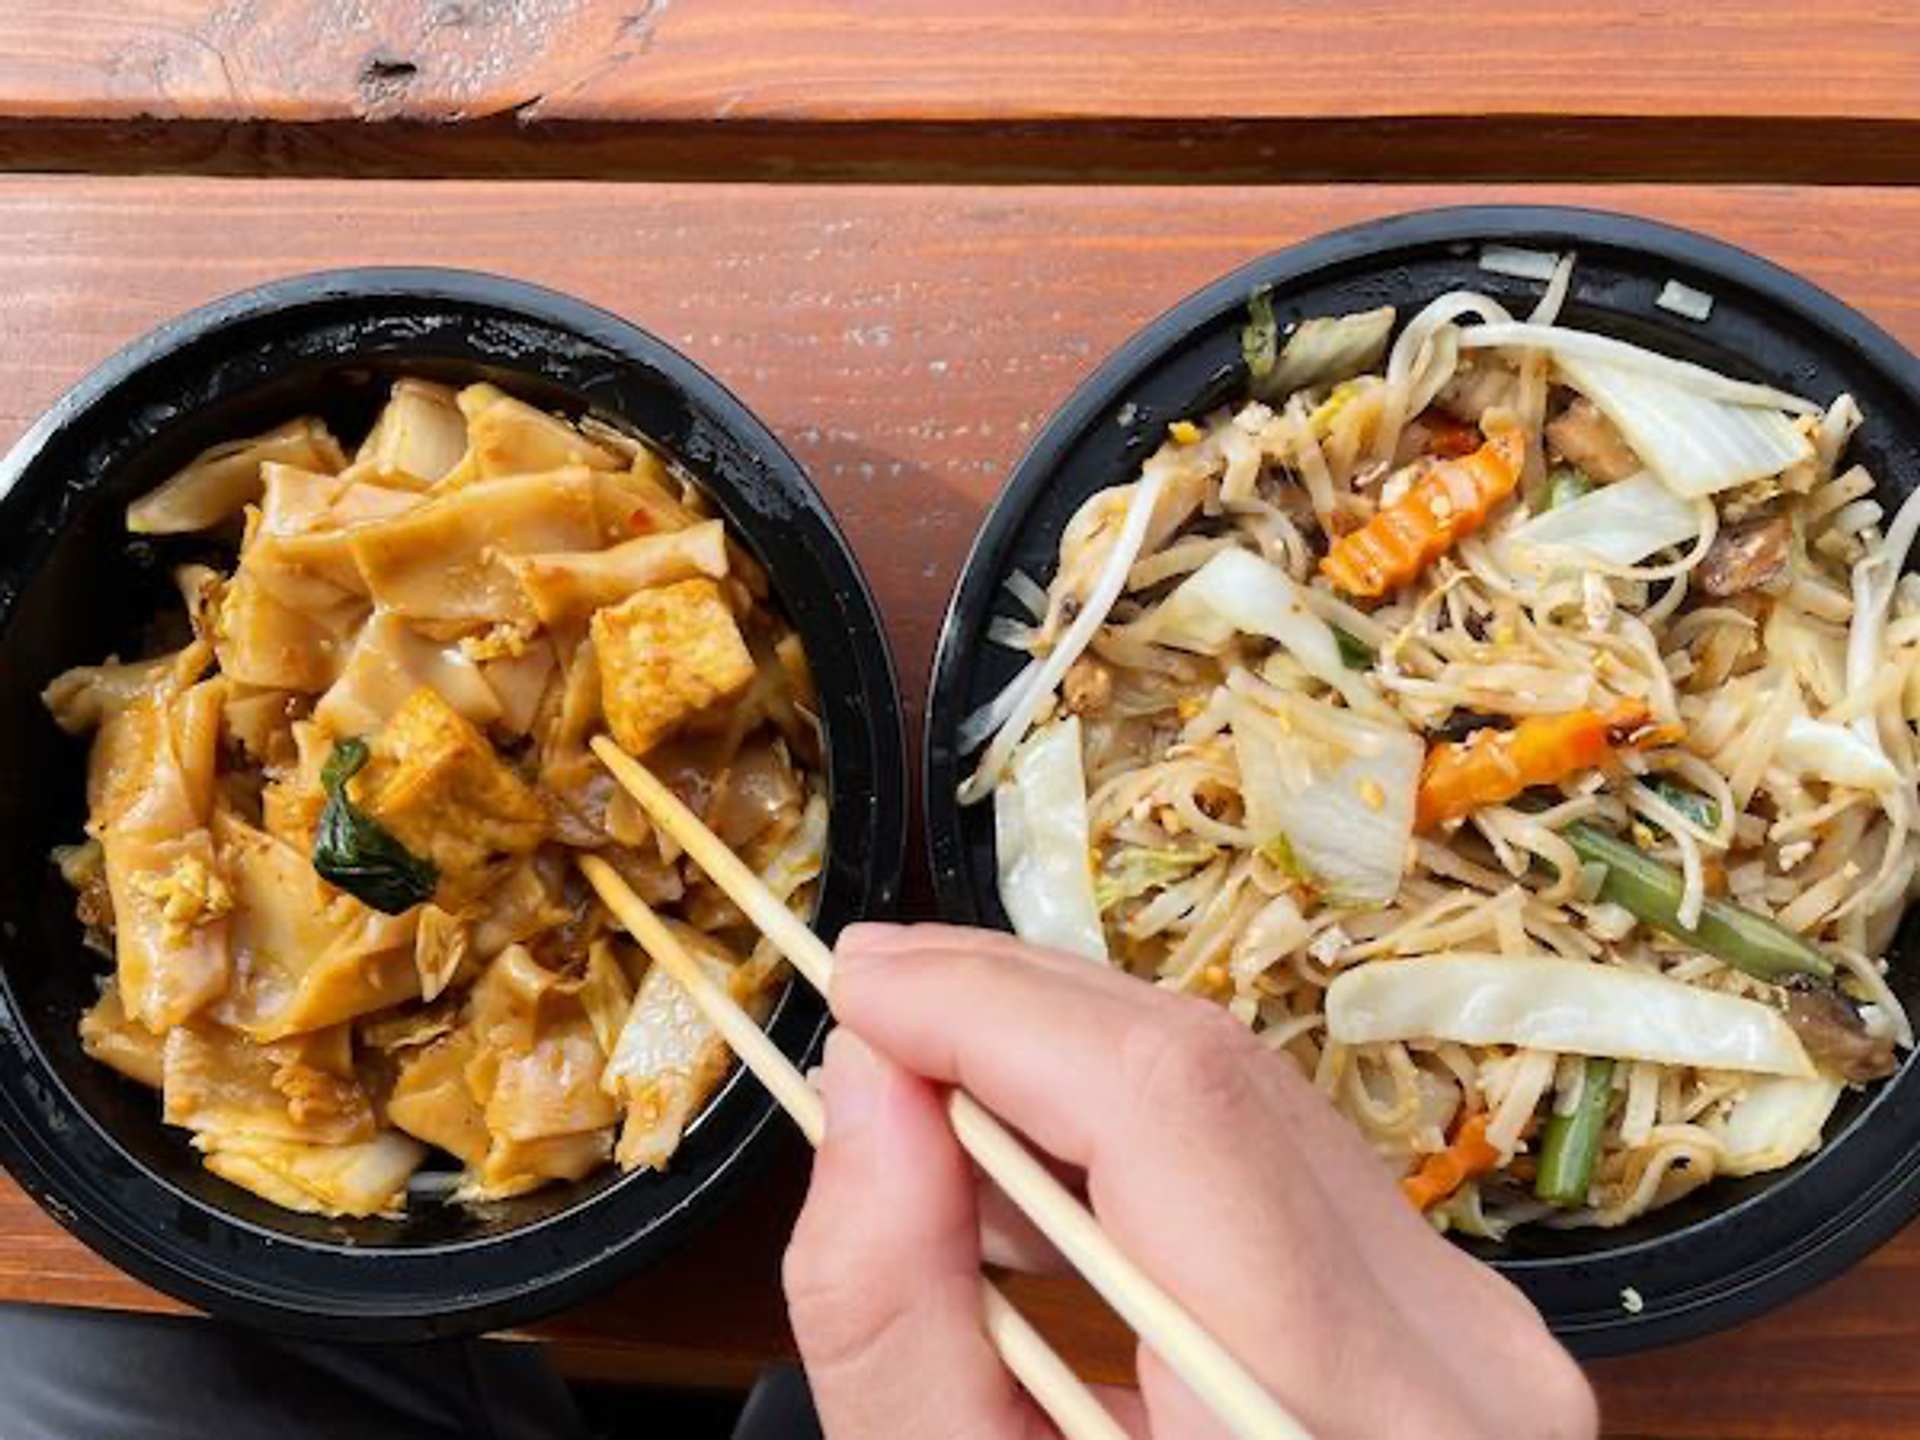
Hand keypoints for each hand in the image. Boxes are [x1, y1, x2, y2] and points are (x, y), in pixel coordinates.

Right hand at [782, 923, 1595, 1438]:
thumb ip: (896, 1308)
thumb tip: (871, 1083)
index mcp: (1346, 1426)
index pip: (1174, 1108)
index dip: (997, 1011)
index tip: (858, 983)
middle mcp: (1462, 1353)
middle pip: (1217, 1071)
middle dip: (1017, 1009)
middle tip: (871, 999)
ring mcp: (1480, 1330)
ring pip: (1249, 1094)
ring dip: (1071, 1058)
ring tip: (927, 1076)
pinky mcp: (1456, 1319)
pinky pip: (1280, 1161)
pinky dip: (1139, 1129)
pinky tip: (1032, 1159)